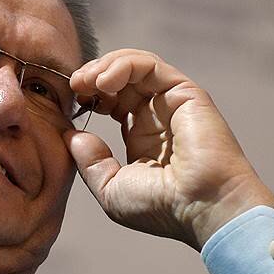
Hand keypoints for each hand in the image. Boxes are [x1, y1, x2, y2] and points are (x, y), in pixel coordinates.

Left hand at [66, 49, 273, 249]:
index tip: (71, 102)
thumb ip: (90, 161)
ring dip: (105, 66)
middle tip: (74, 85)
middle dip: (92, 76)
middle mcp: (157, 115)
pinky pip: (150, 66)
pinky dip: (123, 65)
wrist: (202, 208)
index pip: (112, 100)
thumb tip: (72, 136)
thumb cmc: (162, 208)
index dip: (89, 95)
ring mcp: (171, 102)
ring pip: (134, 66)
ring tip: (86, 81)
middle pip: (120, 78)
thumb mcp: (111, 189)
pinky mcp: (185, 92)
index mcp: (142, 136)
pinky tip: (104, 82)